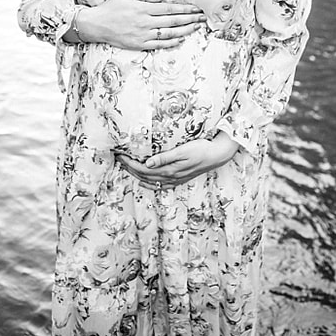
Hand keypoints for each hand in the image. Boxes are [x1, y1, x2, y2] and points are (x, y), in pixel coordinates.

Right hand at [76, 0, 205, 50]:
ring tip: (196, 27)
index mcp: (142, 8)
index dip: (184, 8)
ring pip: (169, 33)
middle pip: (173, 21)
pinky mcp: (139, 44)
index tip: (195, 7)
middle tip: (202, 17)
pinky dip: (171, 42)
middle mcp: (144, 22)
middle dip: (190, 18)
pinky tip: (180, 39)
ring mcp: (142, 35)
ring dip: (185, 30)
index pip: (169, 8)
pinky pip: (159, 44)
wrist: (96, 25)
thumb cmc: (111, 7)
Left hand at [117, 132, 239, 188]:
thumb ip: (164, 158)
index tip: (120, 156)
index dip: (130, 164)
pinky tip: (145, 182)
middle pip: (144, 176)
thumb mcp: (182, 151)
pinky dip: (149, 184)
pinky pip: (160, 185)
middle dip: (130, 169)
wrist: (217, 155)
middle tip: (119, 160)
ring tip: (126, 168)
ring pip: (150, 181)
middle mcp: (170, 177)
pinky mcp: (179, 179)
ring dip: (137, 175)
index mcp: (169, 170)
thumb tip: (147, 164)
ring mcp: (175, 180)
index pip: (143, 169)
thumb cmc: (200, 150)